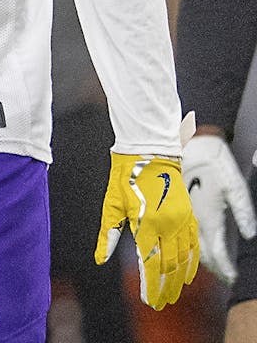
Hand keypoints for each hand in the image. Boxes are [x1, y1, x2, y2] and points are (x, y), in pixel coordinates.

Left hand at [94, 153, 198, 308]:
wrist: (149, 154)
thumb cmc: (125, 177)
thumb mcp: (111, 205)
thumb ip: (107, 235)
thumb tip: (100, 259)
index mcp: (146, 224)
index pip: (151, 264)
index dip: (151, 286)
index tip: (149, 301)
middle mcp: (167, 226)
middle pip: (169, 266)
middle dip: (164, 288)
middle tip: (159, 303)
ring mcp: (181, 221)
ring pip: (183, 259)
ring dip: (177, 280)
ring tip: (171, 294)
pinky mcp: (189, 217)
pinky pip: (195, 246)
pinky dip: (192, 263)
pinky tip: (186, 275)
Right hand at [182, 134, 256, 283]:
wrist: (187, 145)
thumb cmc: (213, 163)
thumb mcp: (234, 185)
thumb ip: (243, 211)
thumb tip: (250, 235)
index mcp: (207, 217)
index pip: (218, 252)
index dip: (225, 268)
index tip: (232, 279)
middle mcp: (192, 221)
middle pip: (201, 254)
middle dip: (213, 268)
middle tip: (224, 279)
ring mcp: (181, 215)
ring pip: (189, 246)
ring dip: (198, 260)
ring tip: (210, 269)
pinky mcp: (176, 208)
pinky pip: (180, 234)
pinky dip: (187, 246)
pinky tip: (190, 249)